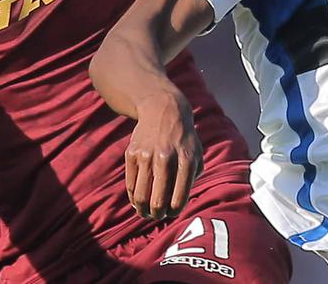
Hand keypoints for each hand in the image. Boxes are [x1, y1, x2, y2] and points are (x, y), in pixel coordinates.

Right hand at [124, 92, 202, 218]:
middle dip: (157, 214)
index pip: (179, 198)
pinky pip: (130, 184)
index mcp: (186, 161)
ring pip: (140, 196)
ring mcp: (146, 156)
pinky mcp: (132, 154)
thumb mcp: (197, 153)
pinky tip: (138, 200)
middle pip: (157, 201)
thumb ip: (193, 177)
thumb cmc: (184, 138)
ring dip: (143, 210)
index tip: (173, 213)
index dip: (175, 212)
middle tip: (158, 216)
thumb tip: (181, 203)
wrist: (163, 110)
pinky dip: (133, 197)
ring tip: (146, 213)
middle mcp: (166, 159)